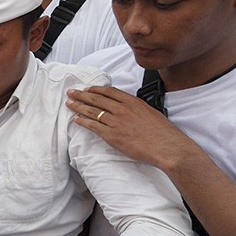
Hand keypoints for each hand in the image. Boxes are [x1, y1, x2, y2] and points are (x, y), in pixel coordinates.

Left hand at [66, 87, 194, 169]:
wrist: (166, 146)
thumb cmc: (162, 133)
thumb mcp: (150, 112)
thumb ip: (136, 108)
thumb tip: (128, 108)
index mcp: (133, 102)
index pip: (109, 92)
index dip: (96, 90)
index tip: (87, 89)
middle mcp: (123, 109)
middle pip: (97, 99)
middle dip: (82, 95)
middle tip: (71, 92)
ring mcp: (116, 122)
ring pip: (93, 111)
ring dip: (78, 106)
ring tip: (69, 104)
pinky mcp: (112, 136)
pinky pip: (93, 126)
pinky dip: (83, 122)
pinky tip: (76, 119)